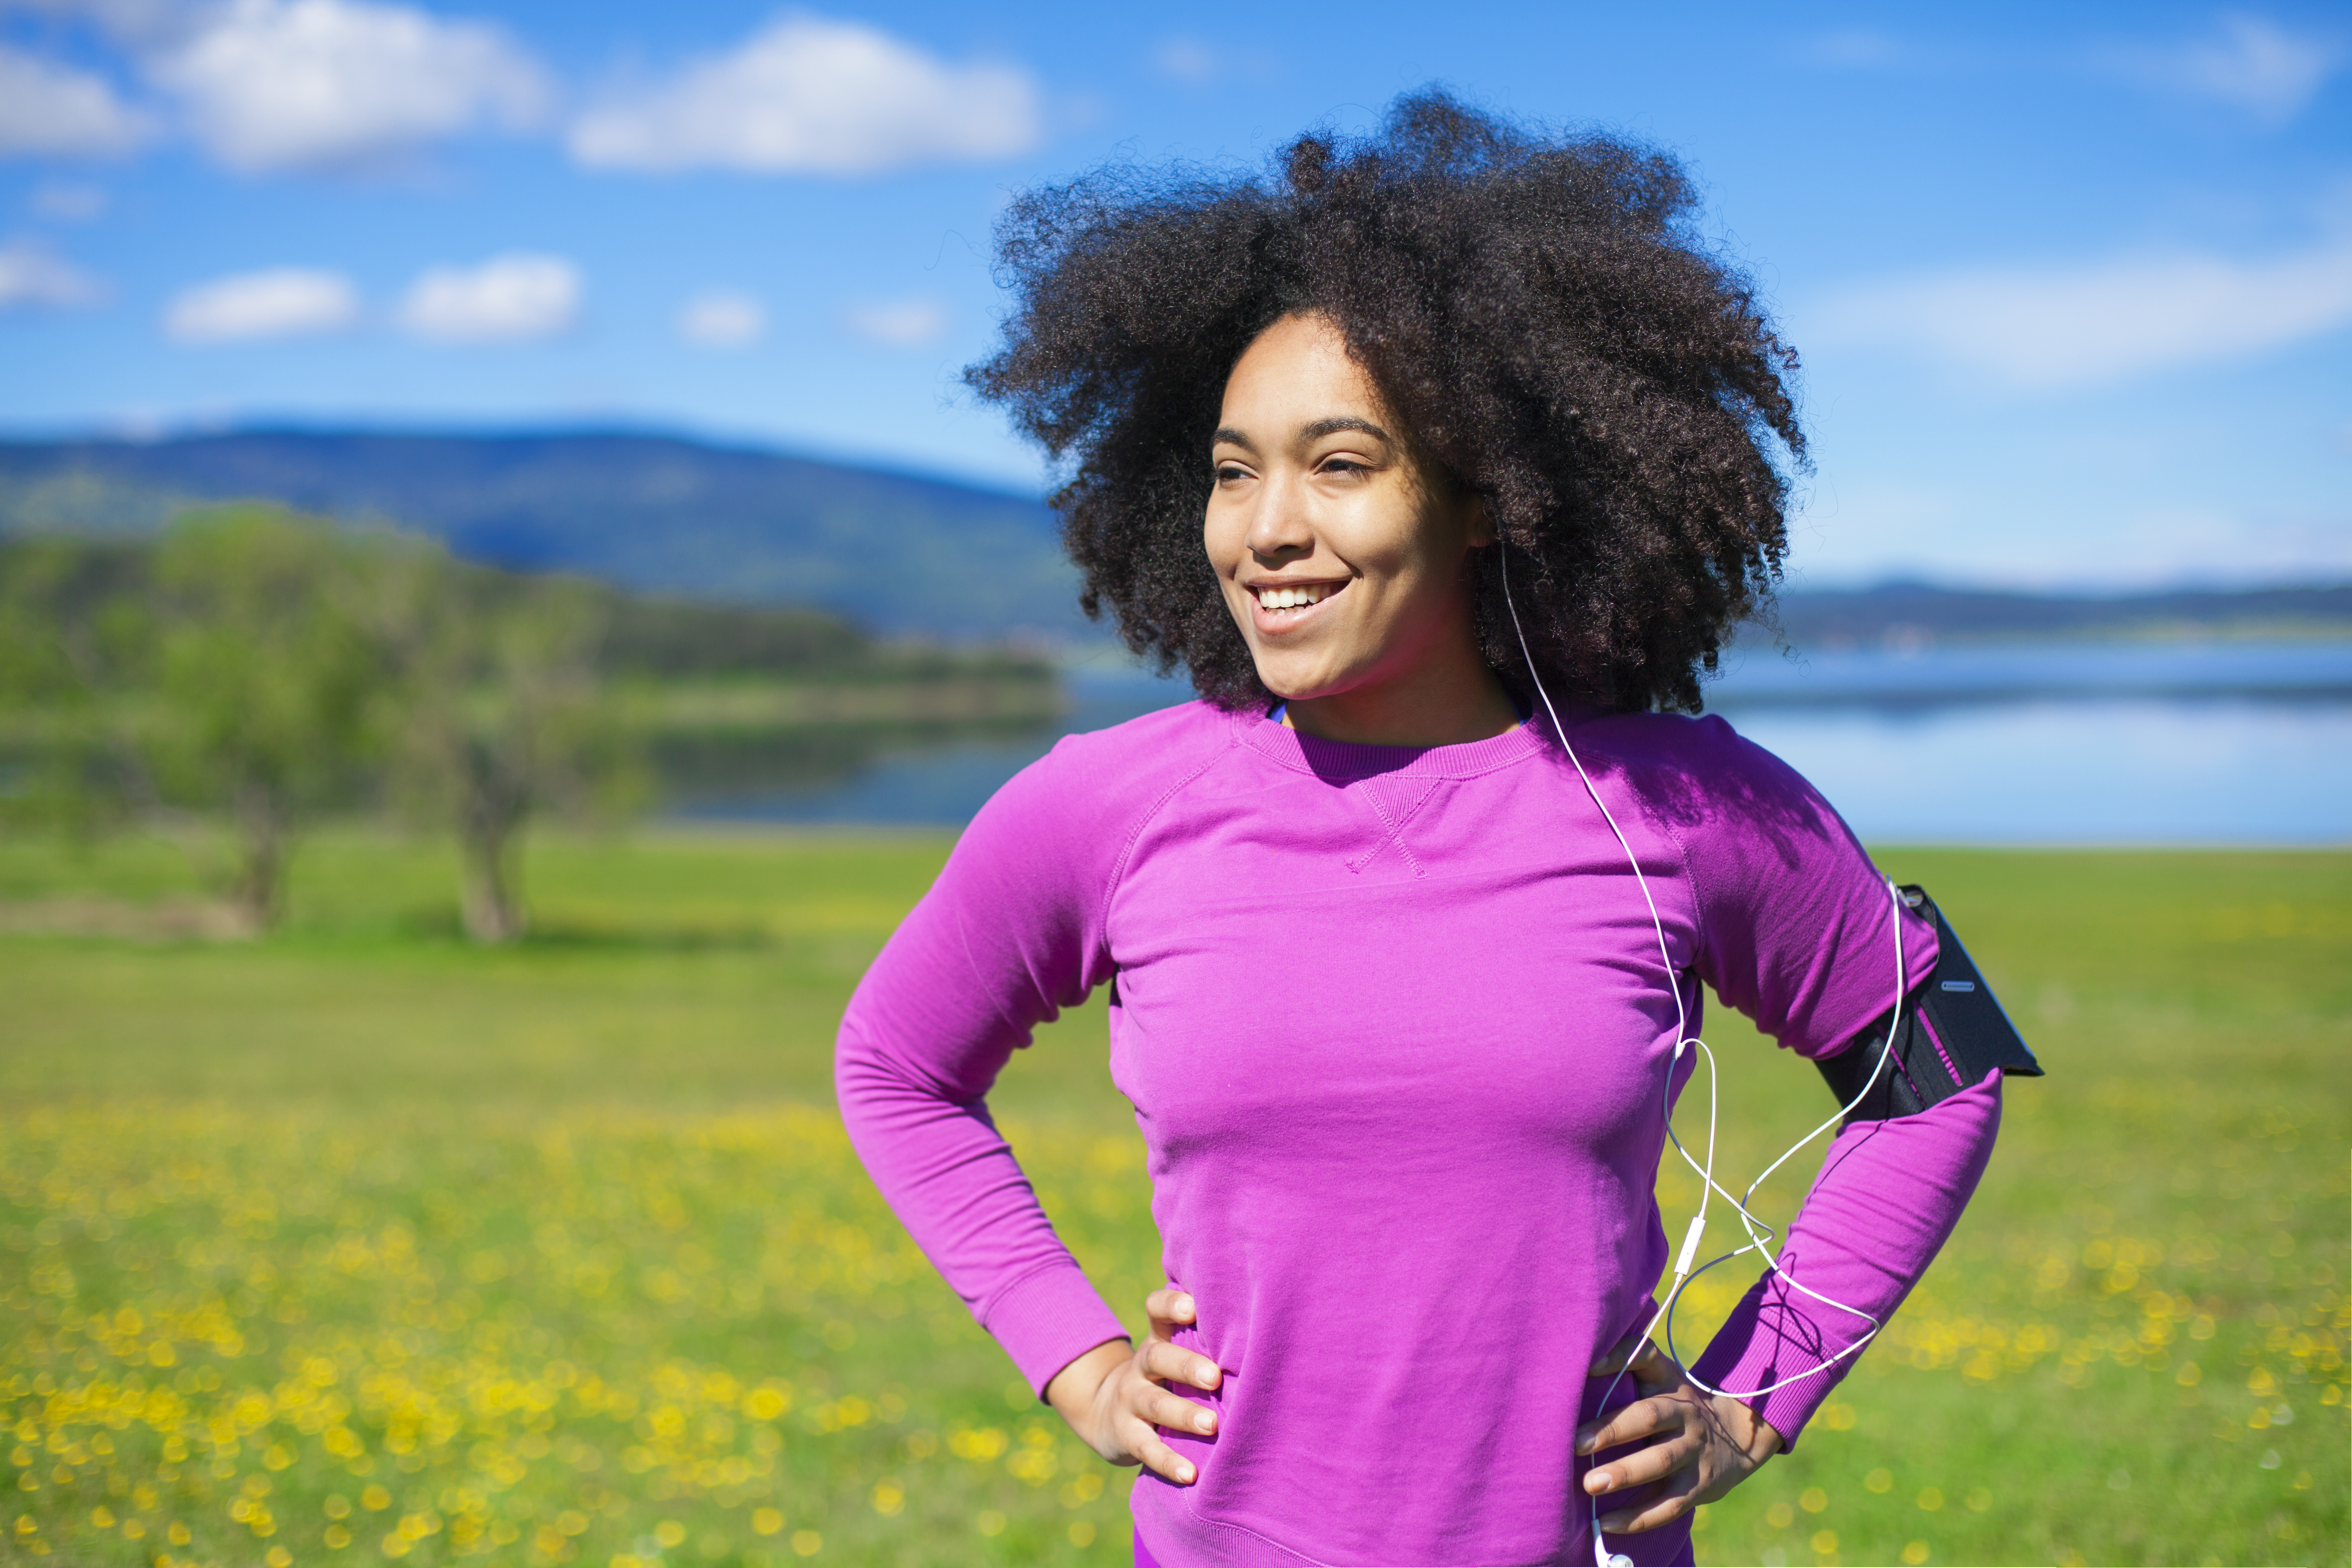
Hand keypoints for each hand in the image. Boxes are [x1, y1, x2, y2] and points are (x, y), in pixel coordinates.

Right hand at [1043, 1286, 1223, 1485]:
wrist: (1108, 1414)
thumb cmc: (1164, 1378)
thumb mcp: (1172, 1351)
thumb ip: (1202, 1338)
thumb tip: (1258, 1325)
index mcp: (1157, 1339)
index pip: (1156, 1310)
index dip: (1170, 1305)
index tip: (1192, 1307)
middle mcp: (1141, 1367)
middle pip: (1158, 1358)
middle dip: (1187, 1366)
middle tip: (1215, 1377)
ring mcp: (1130, 1401)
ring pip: (1155, 1404)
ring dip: (1184, 1415)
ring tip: (1212, 1426)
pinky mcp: (1127, 1436)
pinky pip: (1147, 1448)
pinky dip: (1168, 1462)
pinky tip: (1191, 1475)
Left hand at [1576, 1332, 1782, 1534]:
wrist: (1737, 1438)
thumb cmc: (1677, 1403)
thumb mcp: (1662, 1377)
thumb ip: (1629, 1361)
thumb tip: (1588, 1362)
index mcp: (1670, 1384)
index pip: (1647, 1359)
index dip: (1620, 1357)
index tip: (1589, 1366)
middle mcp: (1685, 1415)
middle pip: (1649, 1417)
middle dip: (1612, 1430)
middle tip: (1575, 1444)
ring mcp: (1694, 1453)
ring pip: (1660, 1462)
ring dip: (1624, 1474)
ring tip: (1589, 1485)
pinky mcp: (1698, 1488)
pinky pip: (1669, 1506)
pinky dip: (1638, 1518)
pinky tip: (1607, 1524)